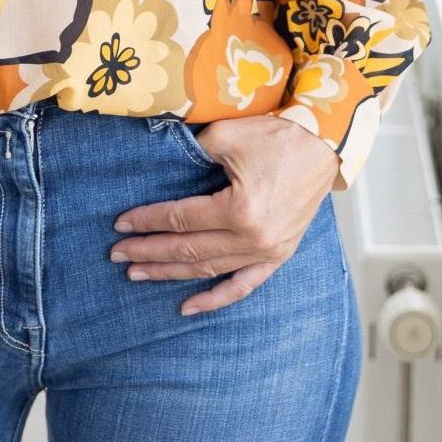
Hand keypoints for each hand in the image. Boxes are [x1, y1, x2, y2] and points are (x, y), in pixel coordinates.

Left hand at [110, 113, 340, 316]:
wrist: (323, 145)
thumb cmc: (277, 136)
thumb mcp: (227, 134)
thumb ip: (192, 150)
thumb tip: (162, 161)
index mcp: (239, 210)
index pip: (180, 219)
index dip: (147, 221)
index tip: (120, 224)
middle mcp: (253, 239)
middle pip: (189, 250)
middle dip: (149, 252)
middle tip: (118, 254)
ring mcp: (267, 251)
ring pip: (209, 270)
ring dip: (171, 274)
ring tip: (138, 274)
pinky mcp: (278, 255)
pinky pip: (243, 286)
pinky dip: (215, 299)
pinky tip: (189, 307)